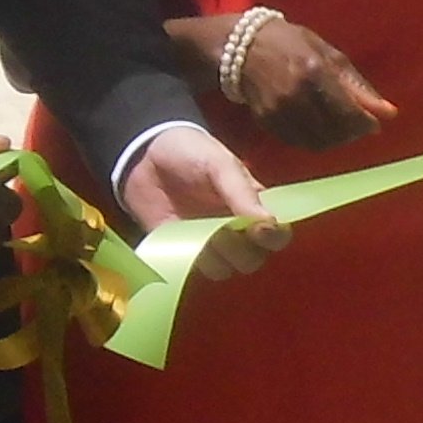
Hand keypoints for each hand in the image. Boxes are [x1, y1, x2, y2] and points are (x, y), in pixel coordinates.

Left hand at [113, 121, 285, 273]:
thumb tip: (269, 223)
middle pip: (253, 259)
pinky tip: (181, 241)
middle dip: (242, 250)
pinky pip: (193, 269)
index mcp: (253, 207)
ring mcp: (208, 243)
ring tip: (198, 231)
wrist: (144, 155)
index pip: (277, 235)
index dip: (274, 238)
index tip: (260, 230)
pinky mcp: (181, 250)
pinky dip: (189, 262)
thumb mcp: (219, 163)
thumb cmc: (191, 153)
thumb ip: (242, 192)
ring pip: (225, 269)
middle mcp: (236, 230)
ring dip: (215, 257)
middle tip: (222, 228)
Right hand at [227, 15, 396, 151]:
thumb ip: (357, 85)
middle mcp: (295, 95)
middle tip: (357, 126)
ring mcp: (278, 111)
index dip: (365, 123)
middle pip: (334, 132)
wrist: (240, 47)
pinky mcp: (266, 122)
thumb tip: (389, 112)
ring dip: (334, 139)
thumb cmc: (290, 43)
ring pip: (317, 142)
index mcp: (314, 72)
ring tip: (339, 127)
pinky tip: (317, 126)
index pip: (348, 112)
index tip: (374, 123)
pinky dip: (314, 139)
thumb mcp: (328, 53)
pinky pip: (298, 142)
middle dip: (351, 133)